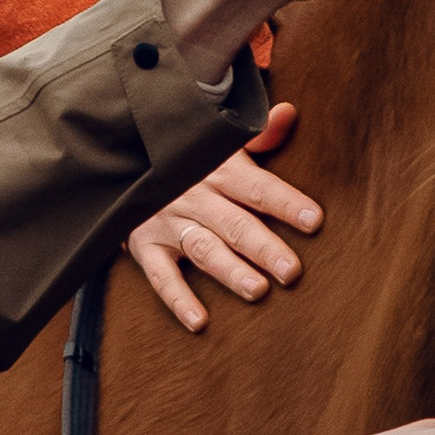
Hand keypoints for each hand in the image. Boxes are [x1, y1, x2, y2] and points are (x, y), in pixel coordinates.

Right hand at [126, 104, 319, 331]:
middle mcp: (194, 196)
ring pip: (203, 249)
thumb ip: (257, 135)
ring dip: (229, 271)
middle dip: (263, 247)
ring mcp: (168, 222)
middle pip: (234, 224)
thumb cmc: (185, 155)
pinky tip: (199, 321)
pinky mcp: (146, 244)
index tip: (315, 220)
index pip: (257, 187)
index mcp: (218, 170)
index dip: (286, 203)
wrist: (119, 158)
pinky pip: (161, 276)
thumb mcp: (217, 141)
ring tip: (257, 291)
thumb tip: (289, 114)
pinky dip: (178, 299)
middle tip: (291, 270)